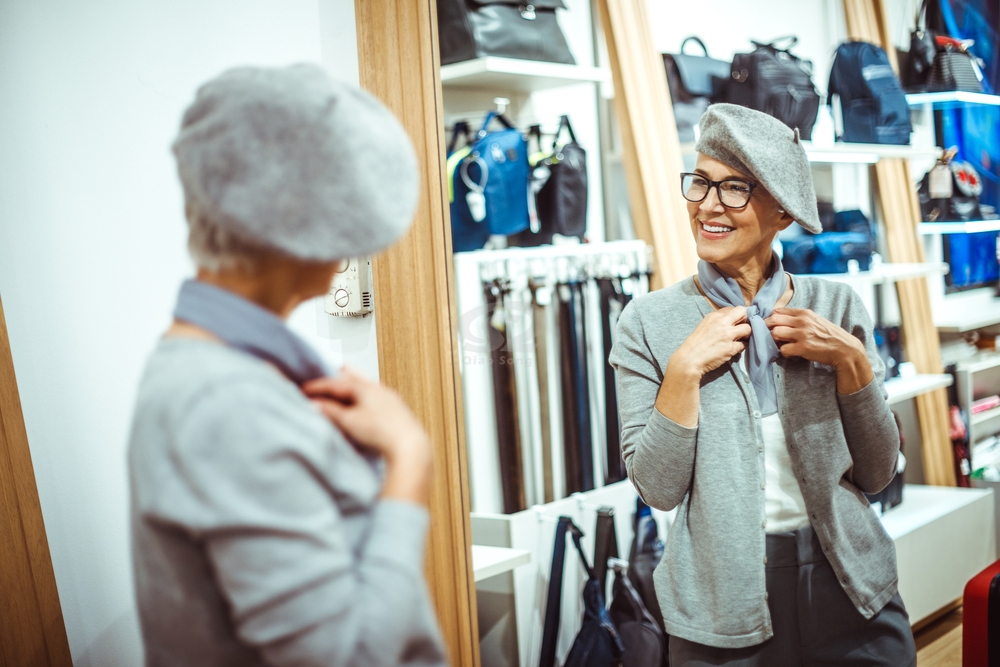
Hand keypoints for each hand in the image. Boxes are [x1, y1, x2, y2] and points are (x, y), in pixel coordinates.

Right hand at [302, 367, 431, 503]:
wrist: (409, 447)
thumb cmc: (381, 432)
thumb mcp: (349, 421)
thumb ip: (330, 411)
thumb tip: (313, 405)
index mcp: (366, 387)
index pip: (336, 382)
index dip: (317, 386)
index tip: (303, 389)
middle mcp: (379, 389)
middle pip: (353, 377)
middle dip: (336, 378)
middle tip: (324, 378)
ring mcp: (390, 399)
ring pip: (365, 386)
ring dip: (351, 388)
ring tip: (341, 392)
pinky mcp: (396, 411)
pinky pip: (375, 398)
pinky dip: (362, 399)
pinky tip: (362, 408)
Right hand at [673, 306, 751, 377]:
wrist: (689, 359)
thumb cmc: (695, 344)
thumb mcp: (704, 326)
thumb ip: (717, 322)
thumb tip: (729, 321)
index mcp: (714, 316)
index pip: (732, 309)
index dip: (735, 316)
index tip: (734, 322)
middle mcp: (722, 322)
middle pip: (743, 312)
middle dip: (745, 320)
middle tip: (741, 328)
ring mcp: (728, 335)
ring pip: (748, 328)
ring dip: (746, 334)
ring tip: (740, 339)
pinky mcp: (731, 348)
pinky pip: (744, 345)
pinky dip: (741, 347)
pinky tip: (734, 349)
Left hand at [764, 307, 872, 393]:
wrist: (845, 349)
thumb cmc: (828, 335)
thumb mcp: (815, 320)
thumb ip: (799, 318)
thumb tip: (778, 317)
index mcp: (804, 313)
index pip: (778, 311)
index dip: (771, 319)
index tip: (771, 326)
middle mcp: (802, 321)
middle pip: (773, 320)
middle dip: (768, 329)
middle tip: (772, 336)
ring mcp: (802, 334)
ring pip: (775, 333)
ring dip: (775, 341)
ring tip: (782, 344)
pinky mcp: (803, 348)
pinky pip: (783, 350)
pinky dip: (784, 353)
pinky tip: (791, 354)